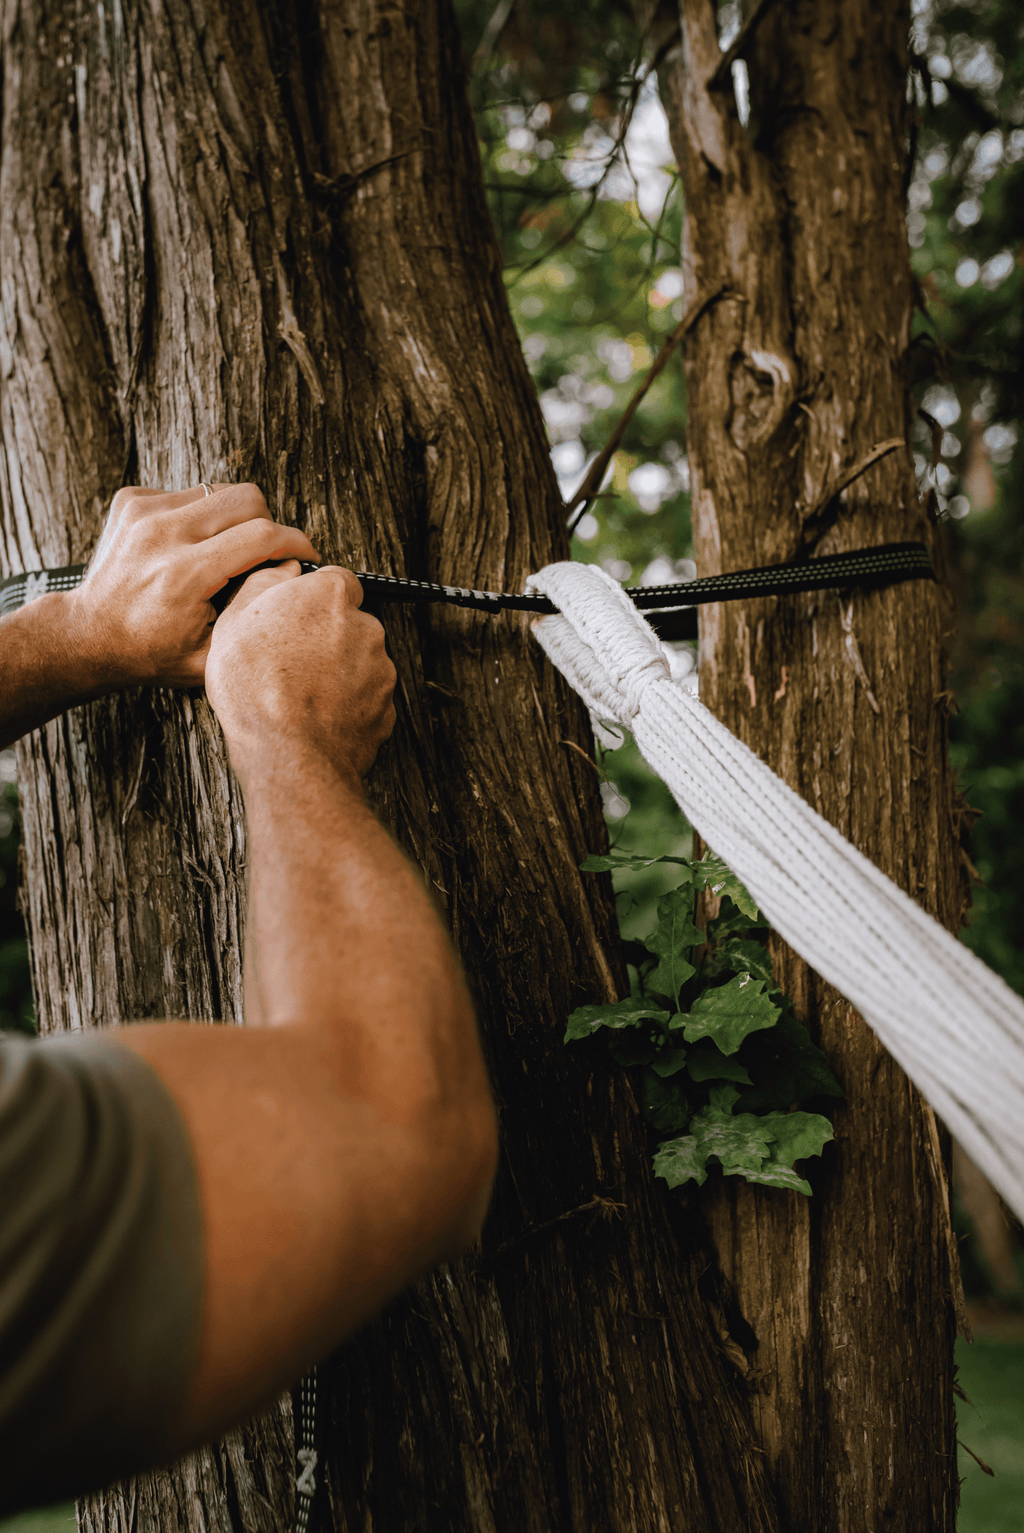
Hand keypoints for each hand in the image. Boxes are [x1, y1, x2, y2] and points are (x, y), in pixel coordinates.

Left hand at [67, 483, 319, 687]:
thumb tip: (289, 573)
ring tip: (226, 551)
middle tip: (265, 554)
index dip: (296, 542)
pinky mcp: (131, 502)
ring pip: (220, 490)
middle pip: (247, 498)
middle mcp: (163, 535)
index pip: (262, 536)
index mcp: (184, 576)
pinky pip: (190, 492)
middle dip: (268, 523)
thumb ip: (254, 614)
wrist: (88, 637)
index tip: (307, 554)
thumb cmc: (149, 652)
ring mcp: (143, 513)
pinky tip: (192, 545)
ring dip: (233, 519)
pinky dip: (201, 515)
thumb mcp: (212, 657)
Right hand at [205, 563, 396, 781]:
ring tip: (301, 694)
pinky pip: (366, 698)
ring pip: (360, 662)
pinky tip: (318, 716)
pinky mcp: (385, 708)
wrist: (289, 753)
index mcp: (330, 596)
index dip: (311, 600)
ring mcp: (380, 670)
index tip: (294, 619)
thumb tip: (282, 571)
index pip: (334, 580)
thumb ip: (264, 583)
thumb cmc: (256, 688)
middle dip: (326, 638)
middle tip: (291, 661)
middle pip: (349, 623)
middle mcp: (366, 627)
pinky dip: (347, 704)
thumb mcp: (235, 620)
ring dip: (338, 672)